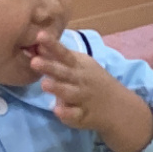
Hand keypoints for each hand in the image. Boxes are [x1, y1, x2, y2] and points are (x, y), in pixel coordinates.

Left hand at [30, 34, 152, 151]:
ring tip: (44, 84)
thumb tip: (35, 45)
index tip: (39, 36)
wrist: (118, 106)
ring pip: (69, 93)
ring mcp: (83, 98)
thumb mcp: (79, 65)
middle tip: (34, 62)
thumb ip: (57, 57)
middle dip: (50, 67)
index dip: (52, 45)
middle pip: (64, 72)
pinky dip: (67, 113)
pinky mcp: (82, 116)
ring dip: (58, 88)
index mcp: (78, 66)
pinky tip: (58, 111)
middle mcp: (80, 80)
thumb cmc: (91, 81)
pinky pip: (75, 115)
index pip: (63, 53)